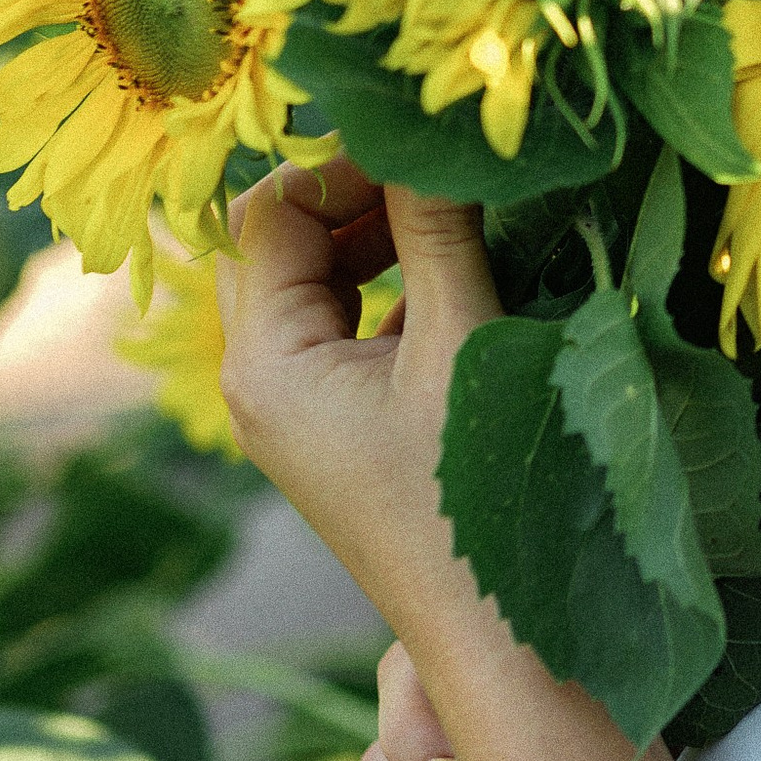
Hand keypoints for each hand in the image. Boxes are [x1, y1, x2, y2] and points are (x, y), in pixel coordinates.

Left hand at [218, 155, 501, 650]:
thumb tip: (427, 128)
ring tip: (458, 220)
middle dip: (352, 198)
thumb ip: (437, 228)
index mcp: (265, 365)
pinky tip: (465, 280)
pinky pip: (346, 329)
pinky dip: (394, 291)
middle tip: (438, 175)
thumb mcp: (462, 342)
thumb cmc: (477, 492)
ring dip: (377, 240)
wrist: (500, 632)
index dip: (339, 165)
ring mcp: (297, 411)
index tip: (423, 152)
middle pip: (276, 244)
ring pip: (313, 284)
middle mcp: (260, 385)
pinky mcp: (339, 430)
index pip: (267, 215)